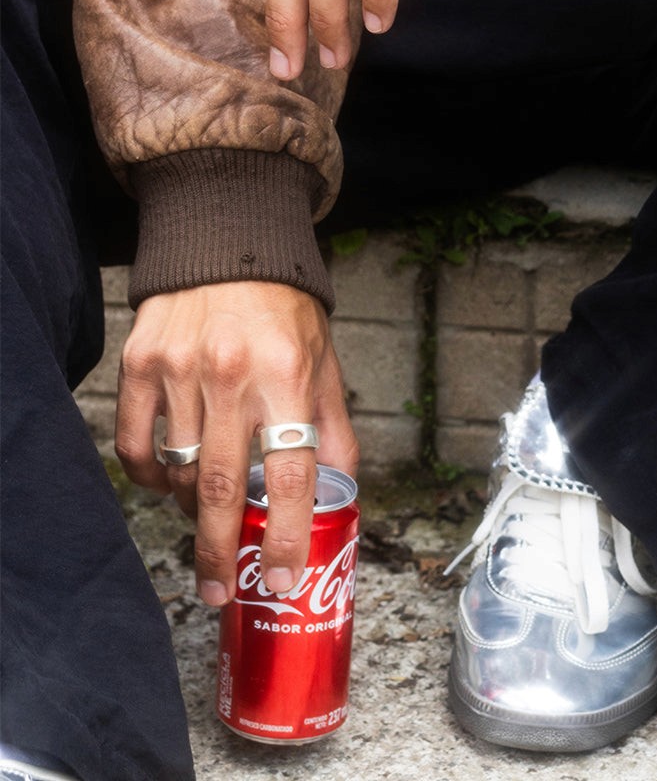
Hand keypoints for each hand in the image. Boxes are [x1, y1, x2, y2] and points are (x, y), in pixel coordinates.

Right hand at [114, 281, 358, 605]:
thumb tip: (342, 495)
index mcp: (288, 376)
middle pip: (224, 489)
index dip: (289, 537)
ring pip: (178, 470)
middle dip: (222, 554)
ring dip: (190, 509)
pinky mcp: (141, 363)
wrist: (227, 242)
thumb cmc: (284, 310)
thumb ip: (335, 429)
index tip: (283, 581)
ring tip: (205, 518)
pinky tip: (166, 482)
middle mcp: (232, 374)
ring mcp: (180, 369)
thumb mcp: (324, 363)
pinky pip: (134, 443)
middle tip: (221, 593)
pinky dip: (147, 476)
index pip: (292, 475)